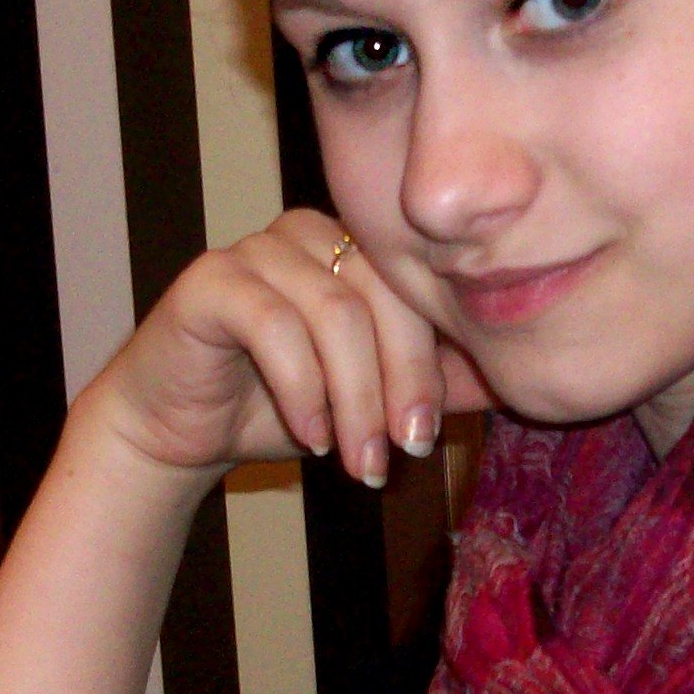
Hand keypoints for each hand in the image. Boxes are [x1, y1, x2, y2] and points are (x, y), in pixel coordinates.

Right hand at [91, 209, 493, 489]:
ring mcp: (257, 249)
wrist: (176, 429)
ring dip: (354, 399)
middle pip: (384, 296)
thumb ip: (436, 382)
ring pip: (335, 312)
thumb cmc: (277, 406)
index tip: (425, 439)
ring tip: (356, 459)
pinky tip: (310, 436)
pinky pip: (274, 324)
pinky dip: (302, 389)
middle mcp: (309, 234)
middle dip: (400, 384)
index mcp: (354, 249)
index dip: (430, 364)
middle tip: (402, 453)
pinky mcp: (211, 279)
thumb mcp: (372, 397)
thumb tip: (518, 378)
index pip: (418, 291)